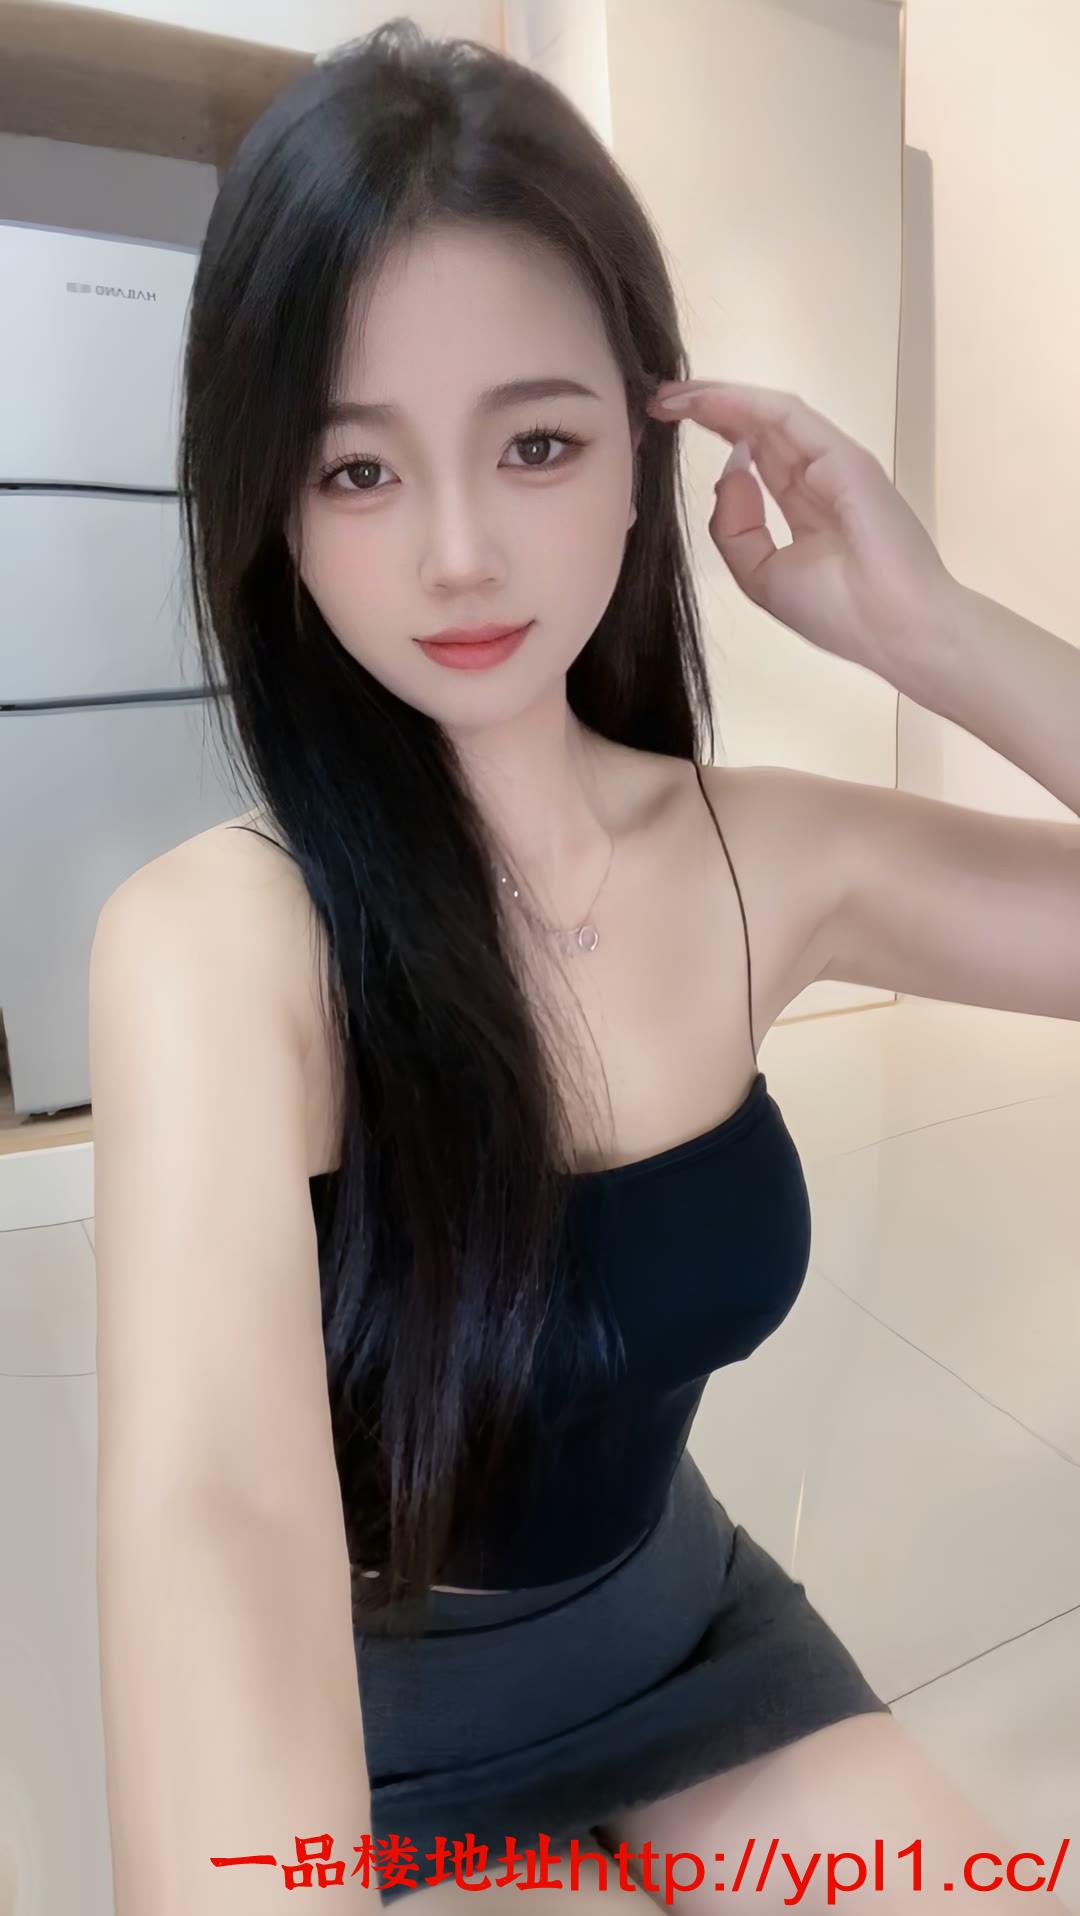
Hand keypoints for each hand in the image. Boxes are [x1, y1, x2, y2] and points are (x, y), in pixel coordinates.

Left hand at [645, 379, 956, 678]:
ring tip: (674, 395)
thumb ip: (735, 529)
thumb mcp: (762, 576)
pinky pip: (787, 418)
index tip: (667, 426)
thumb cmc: (838, 611)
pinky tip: (708, 402)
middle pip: (758, 428)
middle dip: (707, 409)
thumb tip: (728, 473)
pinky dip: (745, 404)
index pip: (756, 459)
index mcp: (806, 508)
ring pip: (768, 414)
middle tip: (659, 398)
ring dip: (719, 399)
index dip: (715, 436)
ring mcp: (833, 462)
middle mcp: (819, 476)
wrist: (894, 627)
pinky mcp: (843, 455)